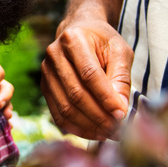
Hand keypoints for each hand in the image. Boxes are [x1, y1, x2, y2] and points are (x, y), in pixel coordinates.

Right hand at [40, 17, 132, 138]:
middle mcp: (54, 55)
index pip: (89, 74)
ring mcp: (46, 73)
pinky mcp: (45, 88)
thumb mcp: (119, 51)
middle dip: (99, 116)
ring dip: (89, 126)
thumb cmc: (103, 42)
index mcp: (73, 39)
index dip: (106, 97)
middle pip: (76, 94)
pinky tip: (95, 133)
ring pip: (66, 108)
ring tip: (110, 134)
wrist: (79, 31)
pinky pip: (58, 115)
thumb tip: (120, 110)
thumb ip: (121, 78)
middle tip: (119, 130)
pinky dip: (78, 128)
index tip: (122, 114)